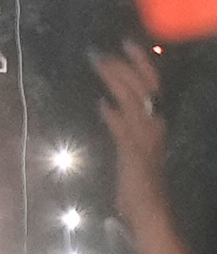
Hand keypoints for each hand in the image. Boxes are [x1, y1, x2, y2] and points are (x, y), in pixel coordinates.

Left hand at [109, 45, 179, 238]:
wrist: (150, 210)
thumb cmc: (138, 181)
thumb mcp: (129, 146)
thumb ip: (120, 125)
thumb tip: (107, 105)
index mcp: (156, 122)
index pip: (152, 85)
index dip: (140, 63)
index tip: (125, 43)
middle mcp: (154, 126)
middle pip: (142, 88)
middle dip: (123, 67)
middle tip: (101, 51)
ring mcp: (144, 138)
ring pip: (133, 102)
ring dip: (115, 82)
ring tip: (98, 65)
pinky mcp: (133, 153)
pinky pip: (124, 130)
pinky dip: (113, 117)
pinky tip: (101, 105)